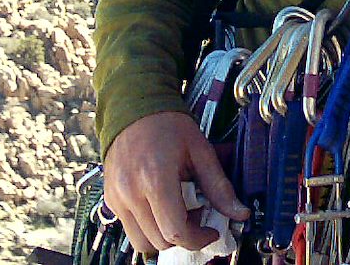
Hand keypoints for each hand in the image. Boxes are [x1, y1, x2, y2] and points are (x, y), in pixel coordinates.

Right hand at [102, 111, 249, 255]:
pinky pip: (130, 229)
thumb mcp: (200, 150)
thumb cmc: (167, 124)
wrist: (134, 107)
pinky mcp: (110, 198)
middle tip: (197, 214)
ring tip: (178, 212)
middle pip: (160, 241)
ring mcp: (117, 197)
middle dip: (184, 236)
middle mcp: (131, 192)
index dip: (198, 239)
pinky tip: (161, 206)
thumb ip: (219, 185)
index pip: (176, 231)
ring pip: (142, 242)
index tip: (211, 231)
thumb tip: (239, 212)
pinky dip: (148, 227)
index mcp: (155, 178)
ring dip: (164, 236)